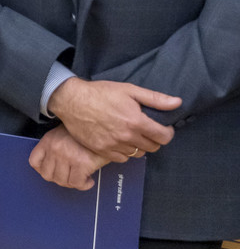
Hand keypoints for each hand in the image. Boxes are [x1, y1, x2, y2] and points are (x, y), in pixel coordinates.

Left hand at [29, 127, 111, 190]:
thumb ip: (56, 147)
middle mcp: (55, 149)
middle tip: (70, 177)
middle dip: (60, 179)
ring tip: (81, 178)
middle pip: (48, 175)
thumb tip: (54, 165)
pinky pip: (77, 183)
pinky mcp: (82, 163)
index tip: (52, 173)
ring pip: (62, 181)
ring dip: (72, 183)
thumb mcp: (64, 134)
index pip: (34, 162)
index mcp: (49, 141)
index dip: (43, 170)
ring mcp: (67, 156)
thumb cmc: (87, 132)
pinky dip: (83, 185)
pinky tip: (88, 180)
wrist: (106, 127)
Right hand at [48, 77, 178, 160]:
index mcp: (136, 121)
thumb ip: (155, 99)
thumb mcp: (129, 90)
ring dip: (139, 146)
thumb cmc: (100, 93)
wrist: (72, 100)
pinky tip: (121, 141)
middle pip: (153, 147)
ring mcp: (113, 145)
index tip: (163, 128)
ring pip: (138, 154)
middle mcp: (126, 136)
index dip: (167, 133)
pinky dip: (125, 152)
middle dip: (154, 139)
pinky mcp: (101, 150)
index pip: (163, 137)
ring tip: (133, 135)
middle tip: (146, 130)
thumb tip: (177, 103)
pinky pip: (122, 159)